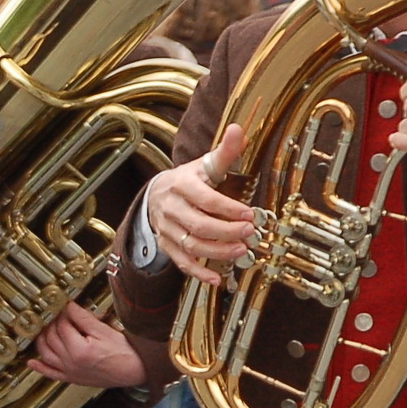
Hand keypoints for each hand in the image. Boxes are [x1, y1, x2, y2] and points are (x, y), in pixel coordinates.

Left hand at [27, 302, 146, 387]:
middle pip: (51, 338)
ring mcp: (70, 372)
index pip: (62, 325)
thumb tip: (68, 306)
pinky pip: (52, 374)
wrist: (136, 370)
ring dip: (41, 341)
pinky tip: (32, 362)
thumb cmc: (125, 352)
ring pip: (46, 354)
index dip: (63, 313)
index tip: (65, 306)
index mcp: (79, 350)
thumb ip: (83, 318)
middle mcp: (71, 363)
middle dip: (52, 323)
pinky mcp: (73, 379)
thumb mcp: (104, 330)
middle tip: (56, 314)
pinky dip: (40, 368)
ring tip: (42, 329)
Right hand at [146, 123, 254, 283]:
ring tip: (241, 251)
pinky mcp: (167, 245)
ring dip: (217, 251)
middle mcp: (170, 208)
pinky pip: (181, 262)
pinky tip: (216, 279)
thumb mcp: (205, 164)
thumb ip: (225, 151)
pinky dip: (198, 272)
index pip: (205, 198)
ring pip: (191, 244)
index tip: (250, 213)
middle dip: (225, 231)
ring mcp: (167, 228)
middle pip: (198, 224)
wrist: (156, 194)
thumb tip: (237, 129)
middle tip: (249, 233)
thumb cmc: (188, 180)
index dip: (228, 207)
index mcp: (181, 185)